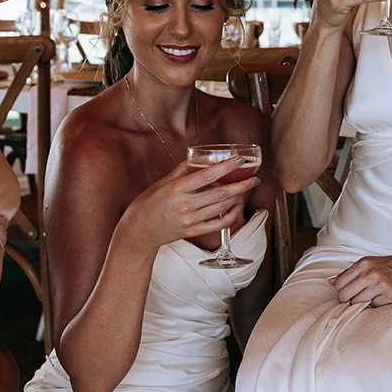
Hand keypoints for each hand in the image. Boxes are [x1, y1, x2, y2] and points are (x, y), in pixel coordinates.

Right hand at [124, 157, 257, 247]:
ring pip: (221, 208)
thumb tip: (195, 159)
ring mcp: (189, 220)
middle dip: (241, 184)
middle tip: (254, 177)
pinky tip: (236, 207)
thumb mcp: (160, 184)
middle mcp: (185, 205)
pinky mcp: (192, 232)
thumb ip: (180, 172)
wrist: (137, 232)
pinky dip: (230, 216)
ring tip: (245, 188)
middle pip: (220, 193)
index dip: (226, 167)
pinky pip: (217, 224)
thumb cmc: (146, 205)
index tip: (240, 160)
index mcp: (176, 189)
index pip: (207, 175)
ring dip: (237, 197)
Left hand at [329, 247, 391, 305]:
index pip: (339, 285)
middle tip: (360, 299)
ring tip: (373, 299)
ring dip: (363, 305)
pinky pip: (374, 308)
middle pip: (344, 296)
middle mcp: (370, 273)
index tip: (350, 294)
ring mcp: (381, 284)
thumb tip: (330, 282)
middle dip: (349, 301)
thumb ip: (351, 272)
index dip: (342, 293)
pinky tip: (384, 300)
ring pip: (357, 304)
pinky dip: (376, 306)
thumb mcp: (372, 263)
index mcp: (363, 264)